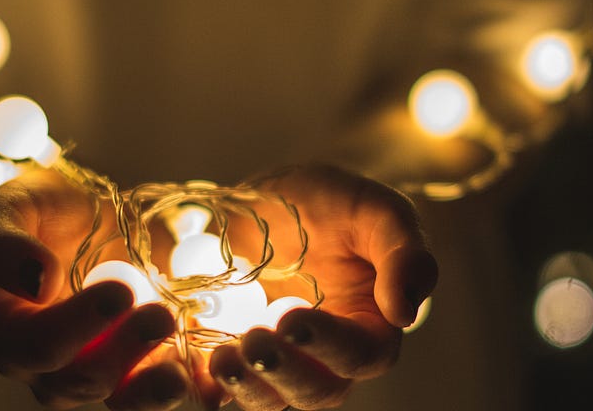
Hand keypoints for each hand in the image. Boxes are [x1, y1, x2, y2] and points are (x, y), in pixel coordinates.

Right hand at [0, 169, 193, 409]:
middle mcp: (51, 366)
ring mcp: (101, 372)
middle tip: (161, 313)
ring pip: (123, 400)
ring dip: (154, 389)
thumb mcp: (9, 207)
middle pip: (78, 383)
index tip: (119, 292)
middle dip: (121, 354)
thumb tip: (35, 281)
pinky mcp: (145, 368)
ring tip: (182, 370)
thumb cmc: (42, 211)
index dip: (75, 327)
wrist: (93, 217)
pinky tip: (215, 379)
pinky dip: (193, 387)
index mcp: (10, 332)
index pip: (34, 348)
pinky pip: (165, 390)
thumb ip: (2, 242)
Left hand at [208, 164, 438, 409]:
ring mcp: (276, 361)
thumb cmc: (335, 204)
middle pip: (315, 392)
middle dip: (285, 375)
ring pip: (268, 398)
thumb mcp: (376, 211)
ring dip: (246, 388)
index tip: (296, 320)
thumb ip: (404, 254)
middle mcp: (325, 357)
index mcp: (369, 328)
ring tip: (222, 359)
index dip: (332, 346)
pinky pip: (218, 387)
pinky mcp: (232, 354)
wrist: (273, 200)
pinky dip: (203, 385)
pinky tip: (187, 368)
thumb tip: (405, 312)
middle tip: (255, 343)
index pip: (362, 356)